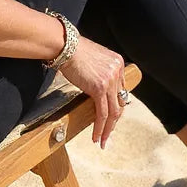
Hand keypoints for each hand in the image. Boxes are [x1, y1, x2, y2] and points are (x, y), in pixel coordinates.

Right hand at [58, 34, 126, 148]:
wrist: (65, 45)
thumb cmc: (72, 49)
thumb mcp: (92, 59)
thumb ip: (98, 71)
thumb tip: (94, 85)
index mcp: (118, 64)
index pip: (121, 91)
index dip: (116, 107)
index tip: (110, 119)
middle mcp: (118, 71)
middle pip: (120, 103)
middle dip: (114, 122)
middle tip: (108, 135)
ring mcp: (110, 80)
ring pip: (114, 112)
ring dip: (108, 129)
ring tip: (103, 141)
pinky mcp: (100, 88)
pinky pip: (102, 113)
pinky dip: (100, 127)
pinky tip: (96, 136)